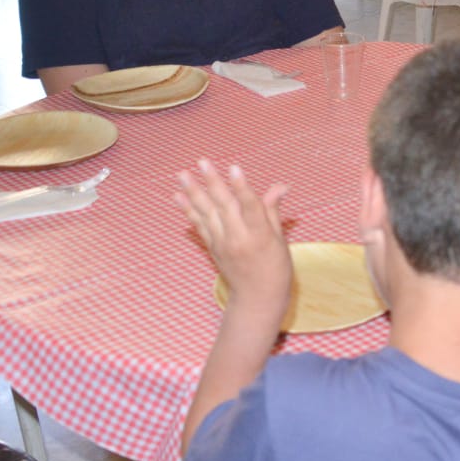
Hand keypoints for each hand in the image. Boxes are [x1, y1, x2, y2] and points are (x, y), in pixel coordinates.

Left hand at [175, 159, 291, 316]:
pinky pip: (199, 225)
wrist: (257, 298)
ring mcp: (222, 244)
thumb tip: (279, 185)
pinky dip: (188, 210)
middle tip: (202, 162)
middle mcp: (238, 239)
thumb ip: (272, 211)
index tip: (234, 167)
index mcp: (260, 236)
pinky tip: (179, 196)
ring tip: (182, 175)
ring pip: (206, 213)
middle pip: (224, 205)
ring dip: (193, 192)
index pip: (250, 206)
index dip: (242, 186)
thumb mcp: (280, 240)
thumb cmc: (276, 267)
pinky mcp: (212, 248)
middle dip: (212, 181)